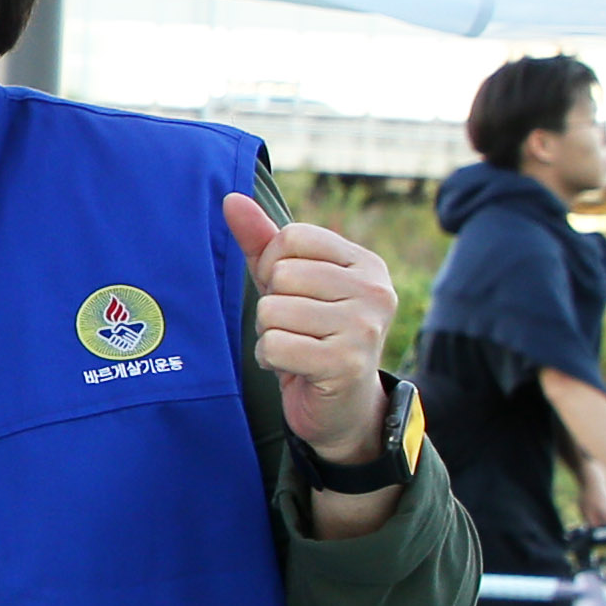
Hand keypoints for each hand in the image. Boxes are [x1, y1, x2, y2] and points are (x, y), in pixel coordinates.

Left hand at [222, 194, 394, 462]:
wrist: (342, 407)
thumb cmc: (311, 334)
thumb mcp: (288, 283)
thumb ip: (261, 241)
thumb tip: (230, 198)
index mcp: (365, 263)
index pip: (290, 237)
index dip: (272, 265)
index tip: (289, 293)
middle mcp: (375, 290)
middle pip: (281, 275)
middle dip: (272, 305)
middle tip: (296, 328)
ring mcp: (364, 326)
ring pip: (272, 311)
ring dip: (269, 335)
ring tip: (297, 347)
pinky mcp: (345, 362)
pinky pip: (273, 344)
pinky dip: (271, 359)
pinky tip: (294, 367)